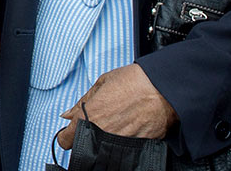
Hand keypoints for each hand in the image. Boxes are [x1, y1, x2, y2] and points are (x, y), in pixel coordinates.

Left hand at [55, 64, 177, 149]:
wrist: (164, 89)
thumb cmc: (135, 81)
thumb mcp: (103, 83)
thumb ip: (82, 102)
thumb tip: (67, 114)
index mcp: (90, 116)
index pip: (66, 140)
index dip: (67, 135)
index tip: (70, 131)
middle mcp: (102, 133)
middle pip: (84, 145)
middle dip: (86, 135)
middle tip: (98, 122)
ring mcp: (119, 142)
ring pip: (103, 148)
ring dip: (105, 138)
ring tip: (117, 122)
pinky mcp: (135, 147)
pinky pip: (122, 148)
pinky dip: (122, 140)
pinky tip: (129, 127)